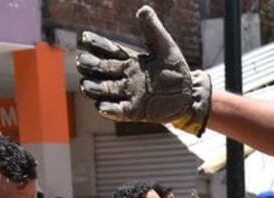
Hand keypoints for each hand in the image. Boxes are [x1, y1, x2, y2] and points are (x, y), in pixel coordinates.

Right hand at [76, 6, 211, 135]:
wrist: (189, 94)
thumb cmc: (176, 70)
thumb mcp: (166, 47)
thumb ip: (153, 30)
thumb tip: (144, 10)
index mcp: (129, 60)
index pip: (107, 50)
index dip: (95, 44)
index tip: (86, 37)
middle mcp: (124, 76)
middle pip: (100, 70)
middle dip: (90, 66)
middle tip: (84, 62)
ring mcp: (128, 94)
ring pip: (103, 90)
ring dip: (94, 88)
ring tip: (87, 85)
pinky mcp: (135, 111)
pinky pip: (118, 111)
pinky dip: (109, 109)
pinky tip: (102, 106)